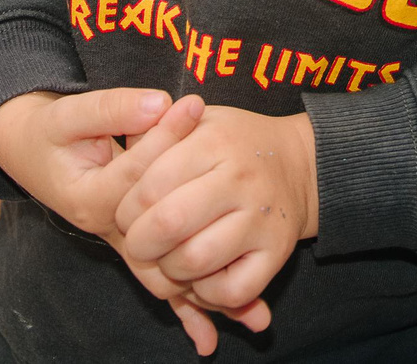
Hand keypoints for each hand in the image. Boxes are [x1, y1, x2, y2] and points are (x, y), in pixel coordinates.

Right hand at [0, 92, 250, 351]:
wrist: (28, 152)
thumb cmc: (50, 133)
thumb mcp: (70, 115)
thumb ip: (114, 110)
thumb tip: (158, 102)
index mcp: (92, 197)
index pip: (144, 179)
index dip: (174, 144)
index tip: (201, 110)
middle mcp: (108, 227)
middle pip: (166, 245)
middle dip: (208, 246)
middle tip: (247, 241)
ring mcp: (121, 239)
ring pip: (166, 274)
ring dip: (207, 297)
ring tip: (255, 321)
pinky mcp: (131, 242)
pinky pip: (161, 279)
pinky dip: (186, 308)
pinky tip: (210, 340)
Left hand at [114, 105, 317, 334]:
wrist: (298, 163)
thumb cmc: (233, 145)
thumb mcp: (196, 122)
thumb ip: (155, 134)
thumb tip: (117, 153)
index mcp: (214, 141)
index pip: (149, 185)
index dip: (125, 210)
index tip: (126, 216)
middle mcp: (240, 177)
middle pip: (168, 224)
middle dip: (140, 244)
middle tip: (139, 244)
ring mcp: (262, 217)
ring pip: (196, 260)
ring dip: (170, 270)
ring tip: (170, 258)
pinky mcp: (278, 251)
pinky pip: (232, 289)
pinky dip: (208, 294)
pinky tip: (202, 276)